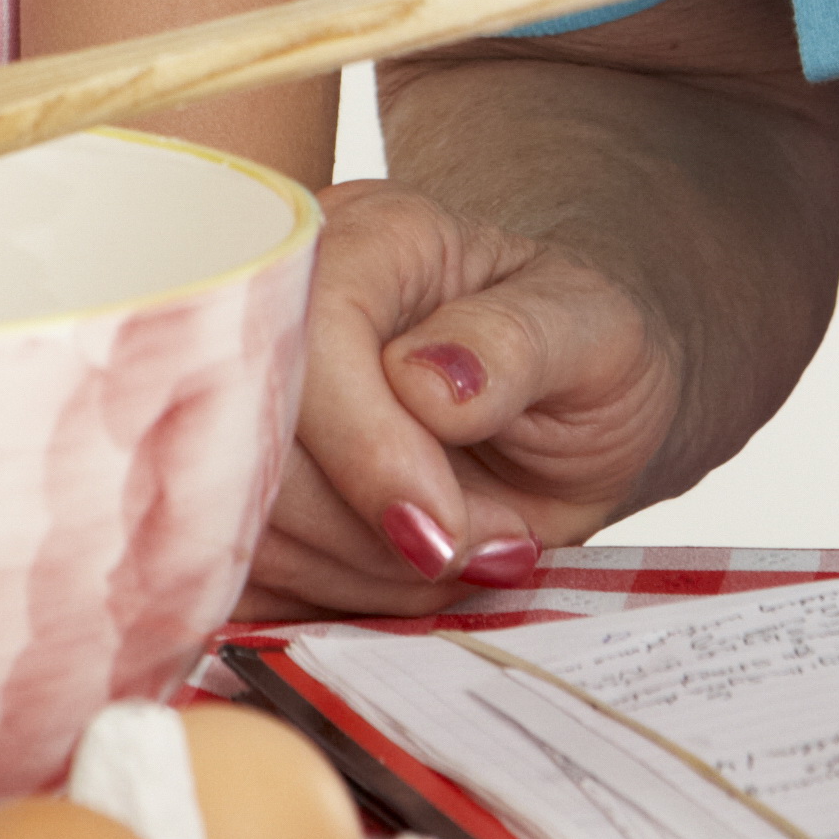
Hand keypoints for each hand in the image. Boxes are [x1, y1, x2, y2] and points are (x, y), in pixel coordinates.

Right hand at [244, 178, 685, 619]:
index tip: (444, 532)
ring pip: (247, 517)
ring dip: (359, 574)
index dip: (365, 449)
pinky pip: (248, 572)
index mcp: (377, 239)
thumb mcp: (596, 333)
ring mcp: (250, 391)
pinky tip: (404, 574)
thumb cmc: (579, 350)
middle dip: (369, 533)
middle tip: (476, 545)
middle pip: (257, 440)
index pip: (313, 334)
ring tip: (457, 550)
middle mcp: (288, 302)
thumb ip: (518, 344)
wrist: (564, 407)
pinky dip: (332, 599)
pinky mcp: (243, 479)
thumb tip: (426, 383)